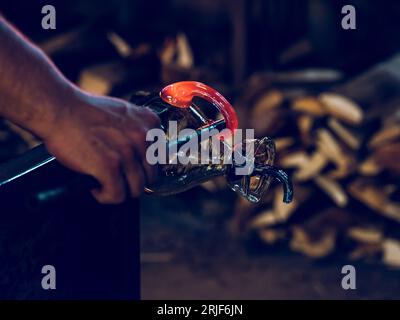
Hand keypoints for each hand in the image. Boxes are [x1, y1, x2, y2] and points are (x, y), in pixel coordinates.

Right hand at [41, 89, 159, 203]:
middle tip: (116, 178)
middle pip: (150, 176)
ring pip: (135, 189)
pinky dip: (105, 196)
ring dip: (119, 190)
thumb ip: (138, 131)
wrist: (58, 108)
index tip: (131, 169)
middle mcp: (143, 137)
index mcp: (149, 123)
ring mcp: (127, 152)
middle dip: (133, 181)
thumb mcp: (123, 114)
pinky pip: (117, 195)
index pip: (160, 158)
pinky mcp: (110, 166)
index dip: (144, 167)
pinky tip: (95, 187)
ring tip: (104, 182)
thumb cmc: (85, 111)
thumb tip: (145, 155)